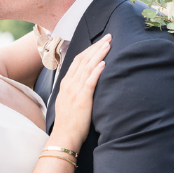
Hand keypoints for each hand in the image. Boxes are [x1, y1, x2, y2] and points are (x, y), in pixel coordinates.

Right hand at [49, 34, 110, 151]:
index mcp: (66, 83)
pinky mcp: (82, 99)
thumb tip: (85, 81)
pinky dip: (96, 71)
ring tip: (108, 44)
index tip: (100, 42)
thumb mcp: (68, 100)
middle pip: (84, 59)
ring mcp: (75, 90)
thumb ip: (75, 88)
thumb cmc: (69, 121)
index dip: (90, 49)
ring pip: (88, 67)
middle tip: (109, 37)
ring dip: (98, 54)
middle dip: (97, 47)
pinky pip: (90, 82)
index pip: (78, 60)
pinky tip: (103, 63)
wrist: (64, 135)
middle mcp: (70, 84)